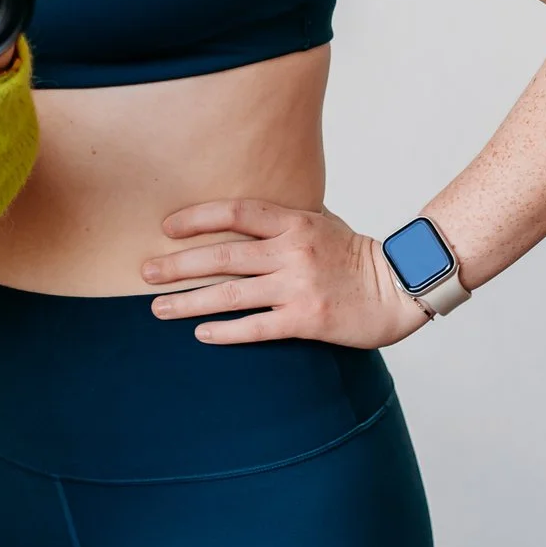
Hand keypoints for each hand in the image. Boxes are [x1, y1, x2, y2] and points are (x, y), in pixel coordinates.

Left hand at [140, 199, 428, 347]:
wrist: (400, 287)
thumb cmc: (355, 255)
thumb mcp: (320, 222)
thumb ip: (282, 219)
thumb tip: (240, 215)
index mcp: (294, 222)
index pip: (235, 213)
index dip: (197, 218)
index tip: (167, 228)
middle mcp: (292, 252)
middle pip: (222, 257)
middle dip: (178, 265)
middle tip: (145, 273)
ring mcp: (298, 287)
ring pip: (231, 294)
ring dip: (190, 302)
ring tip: (158, 308)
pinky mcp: (307, 320)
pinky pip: (257, 326)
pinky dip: (226, 331)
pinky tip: (201, 333)